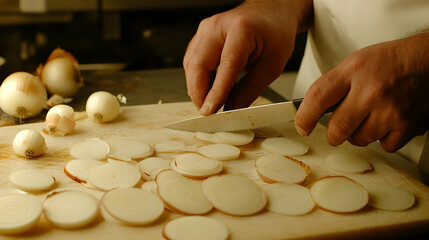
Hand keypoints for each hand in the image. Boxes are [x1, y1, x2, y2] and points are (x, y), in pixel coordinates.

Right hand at [184, 0, 312, 114]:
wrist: (271, 12)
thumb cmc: (275, 34)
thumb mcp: (272, 65)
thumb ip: (251, 89)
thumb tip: (231, 110)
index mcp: (242, 29)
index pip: (225, 66)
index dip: (215, 92)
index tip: (209, 112)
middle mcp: (218, 26)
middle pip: (197, 65)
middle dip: (198, 93)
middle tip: (207, 113)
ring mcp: (206, 29)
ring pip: (190, 65)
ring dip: (197, 88)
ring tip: (210, 102)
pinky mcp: (201, 36)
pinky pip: (192, 61)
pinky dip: (198, 79)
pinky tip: (208, 89)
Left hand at [295, 32, 428, 151]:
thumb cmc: (391, 61)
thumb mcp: (355, 62)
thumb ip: (334, 86)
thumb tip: (312, 111)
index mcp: (353, 71)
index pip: (317, 98)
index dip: (304, 117)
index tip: (302, 127)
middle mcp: (371, 91)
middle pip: (336, 129)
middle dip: (333, 134)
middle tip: (337, 130)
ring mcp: (389, 110)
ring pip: (360, 139)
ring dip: (360, 134)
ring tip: (371, 116)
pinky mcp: (407, 125)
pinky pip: (384, 146)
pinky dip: (383, 138)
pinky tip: (387, 121)